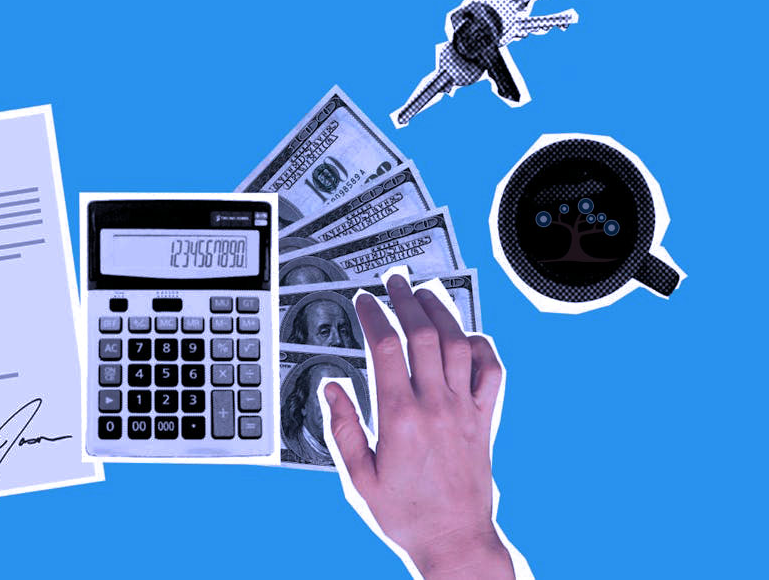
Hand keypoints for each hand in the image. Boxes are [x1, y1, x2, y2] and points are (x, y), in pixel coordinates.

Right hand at [324, 275, 513, 578]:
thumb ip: (343, 428)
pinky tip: (466, 335)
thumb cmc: (406, 514)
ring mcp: (465, 410)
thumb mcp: (357, 478)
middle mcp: (435, 406)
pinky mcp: (485, 419)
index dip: (373, 316)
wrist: (455, 540)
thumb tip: (331, 387)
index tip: (363, 301)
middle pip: (423, 334)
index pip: (385, 348)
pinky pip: (491, 371)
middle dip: (406, 299)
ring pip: (457, 344)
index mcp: (399, 418)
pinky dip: (481, 346)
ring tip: (426, 292)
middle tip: (394, 281)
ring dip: (442, 311)